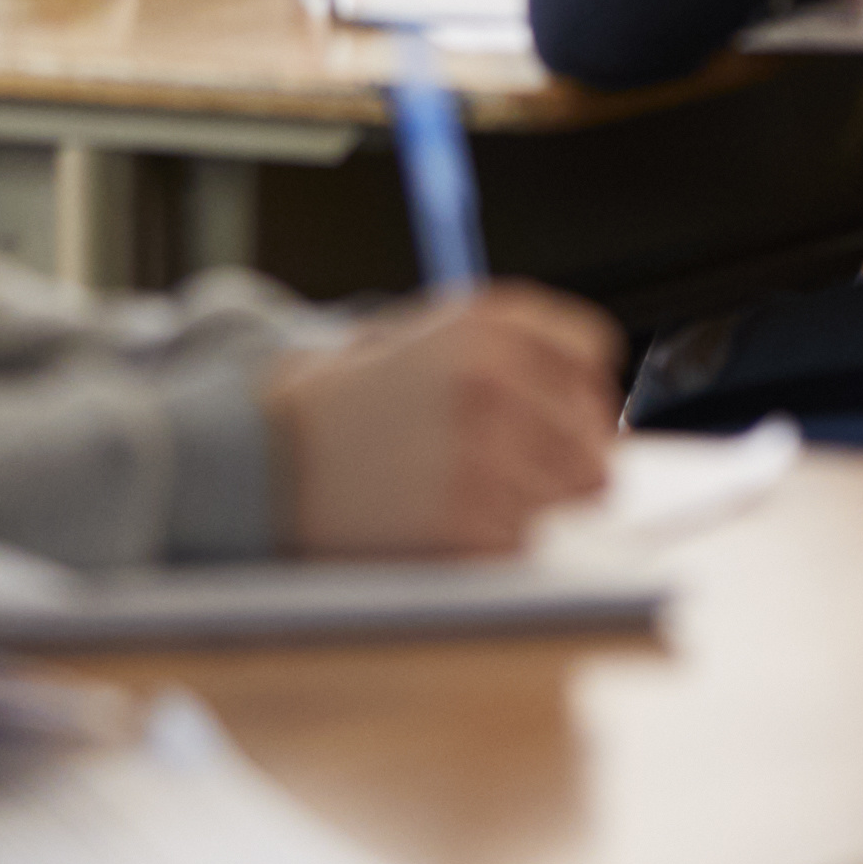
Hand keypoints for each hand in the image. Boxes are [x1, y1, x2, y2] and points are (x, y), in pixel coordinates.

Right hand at [262, 287, 624, 558]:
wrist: (267, 455)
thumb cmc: (350, 401)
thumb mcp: (429, 334)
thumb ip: (514, 349)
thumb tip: (595, 401)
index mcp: (494, 322)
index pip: (594, 355)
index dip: (579, 392)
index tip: (561, 414)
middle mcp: (497, 380)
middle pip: (594, 437)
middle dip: (566, 459)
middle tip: (517, 469)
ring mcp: (485, 452)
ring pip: (570, 494)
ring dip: (536, 502)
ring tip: (475, 495)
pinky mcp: (465, 520)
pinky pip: (524, 540)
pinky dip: (498, 541)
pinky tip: (451, 522)